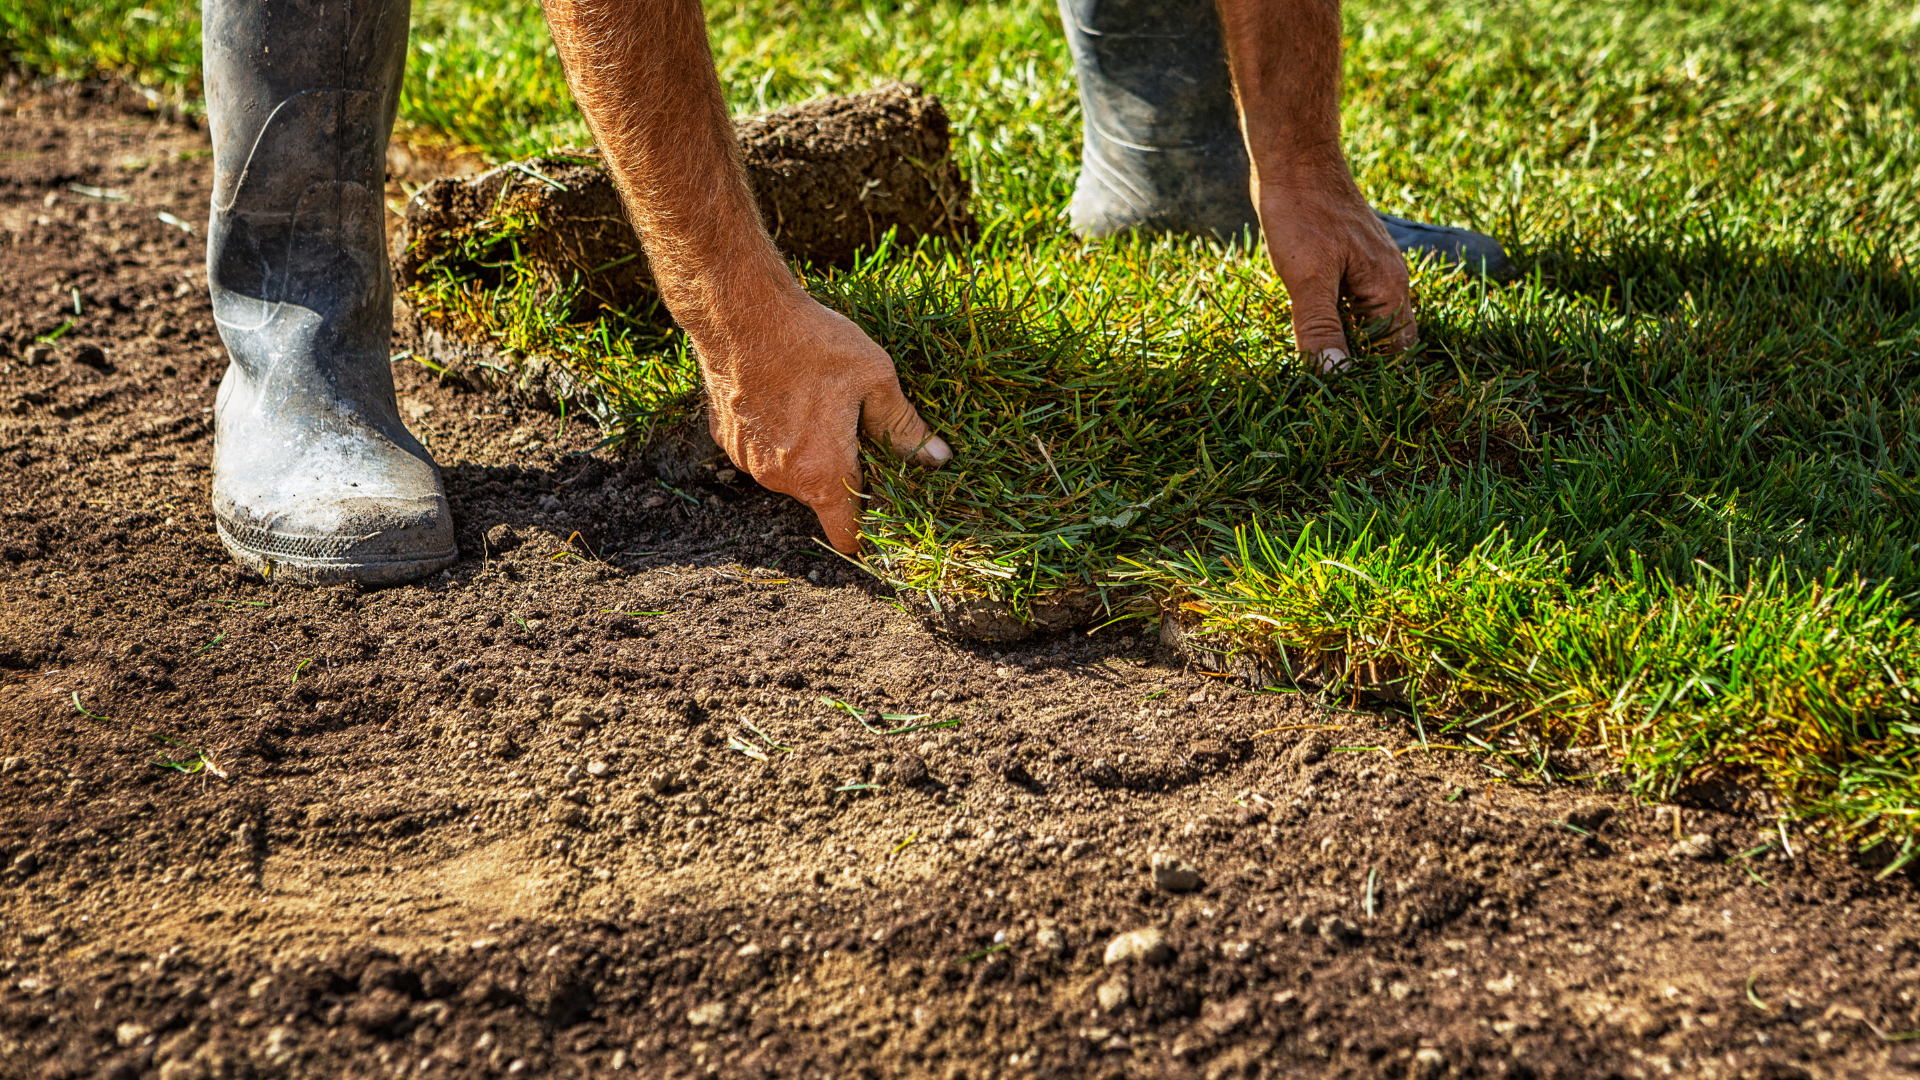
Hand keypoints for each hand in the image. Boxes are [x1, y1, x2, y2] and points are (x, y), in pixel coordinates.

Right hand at [694, 286, 950, 553]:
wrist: (739, 313)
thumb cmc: (813, 344)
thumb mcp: (876, 379)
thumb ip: (905, 427)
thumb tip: (938, 459)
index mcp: (823, 473)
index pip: (845, 535)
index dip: (867, 528)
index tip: (879, 507)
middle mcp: (781, 479)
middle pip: (821, 497)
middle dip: (840, 473)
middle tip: (854, 427)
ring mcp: (748, 461)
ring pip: (789, 472)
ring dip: (806, 452)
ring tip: (816, 402)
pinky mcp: (727, 439)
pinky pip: (761, 450)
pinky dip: (776, 434)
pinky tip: (783, 395)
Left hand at [1255, 156, 1415, 369]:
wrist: (1294, 157)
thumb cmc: (1303, 212)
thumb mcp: (1307, 280)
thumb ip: (1321, 329)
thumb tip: (1336, 378)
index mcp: (1389, 287)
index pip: (1398, 349)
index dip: (1374, 375)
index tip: (1342, 396)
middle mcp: (1388, 279)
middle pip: (1384, 337)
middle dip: (1358, 361)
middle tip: (1322, 384)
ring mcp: (1369, 267)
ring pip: (1364, 319)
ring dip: (1341, 339)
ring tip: (1311, 360)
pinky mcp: (1348, 258)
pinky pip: (1349, 299)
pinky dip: (1332, 316)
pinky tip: (1304, 324)